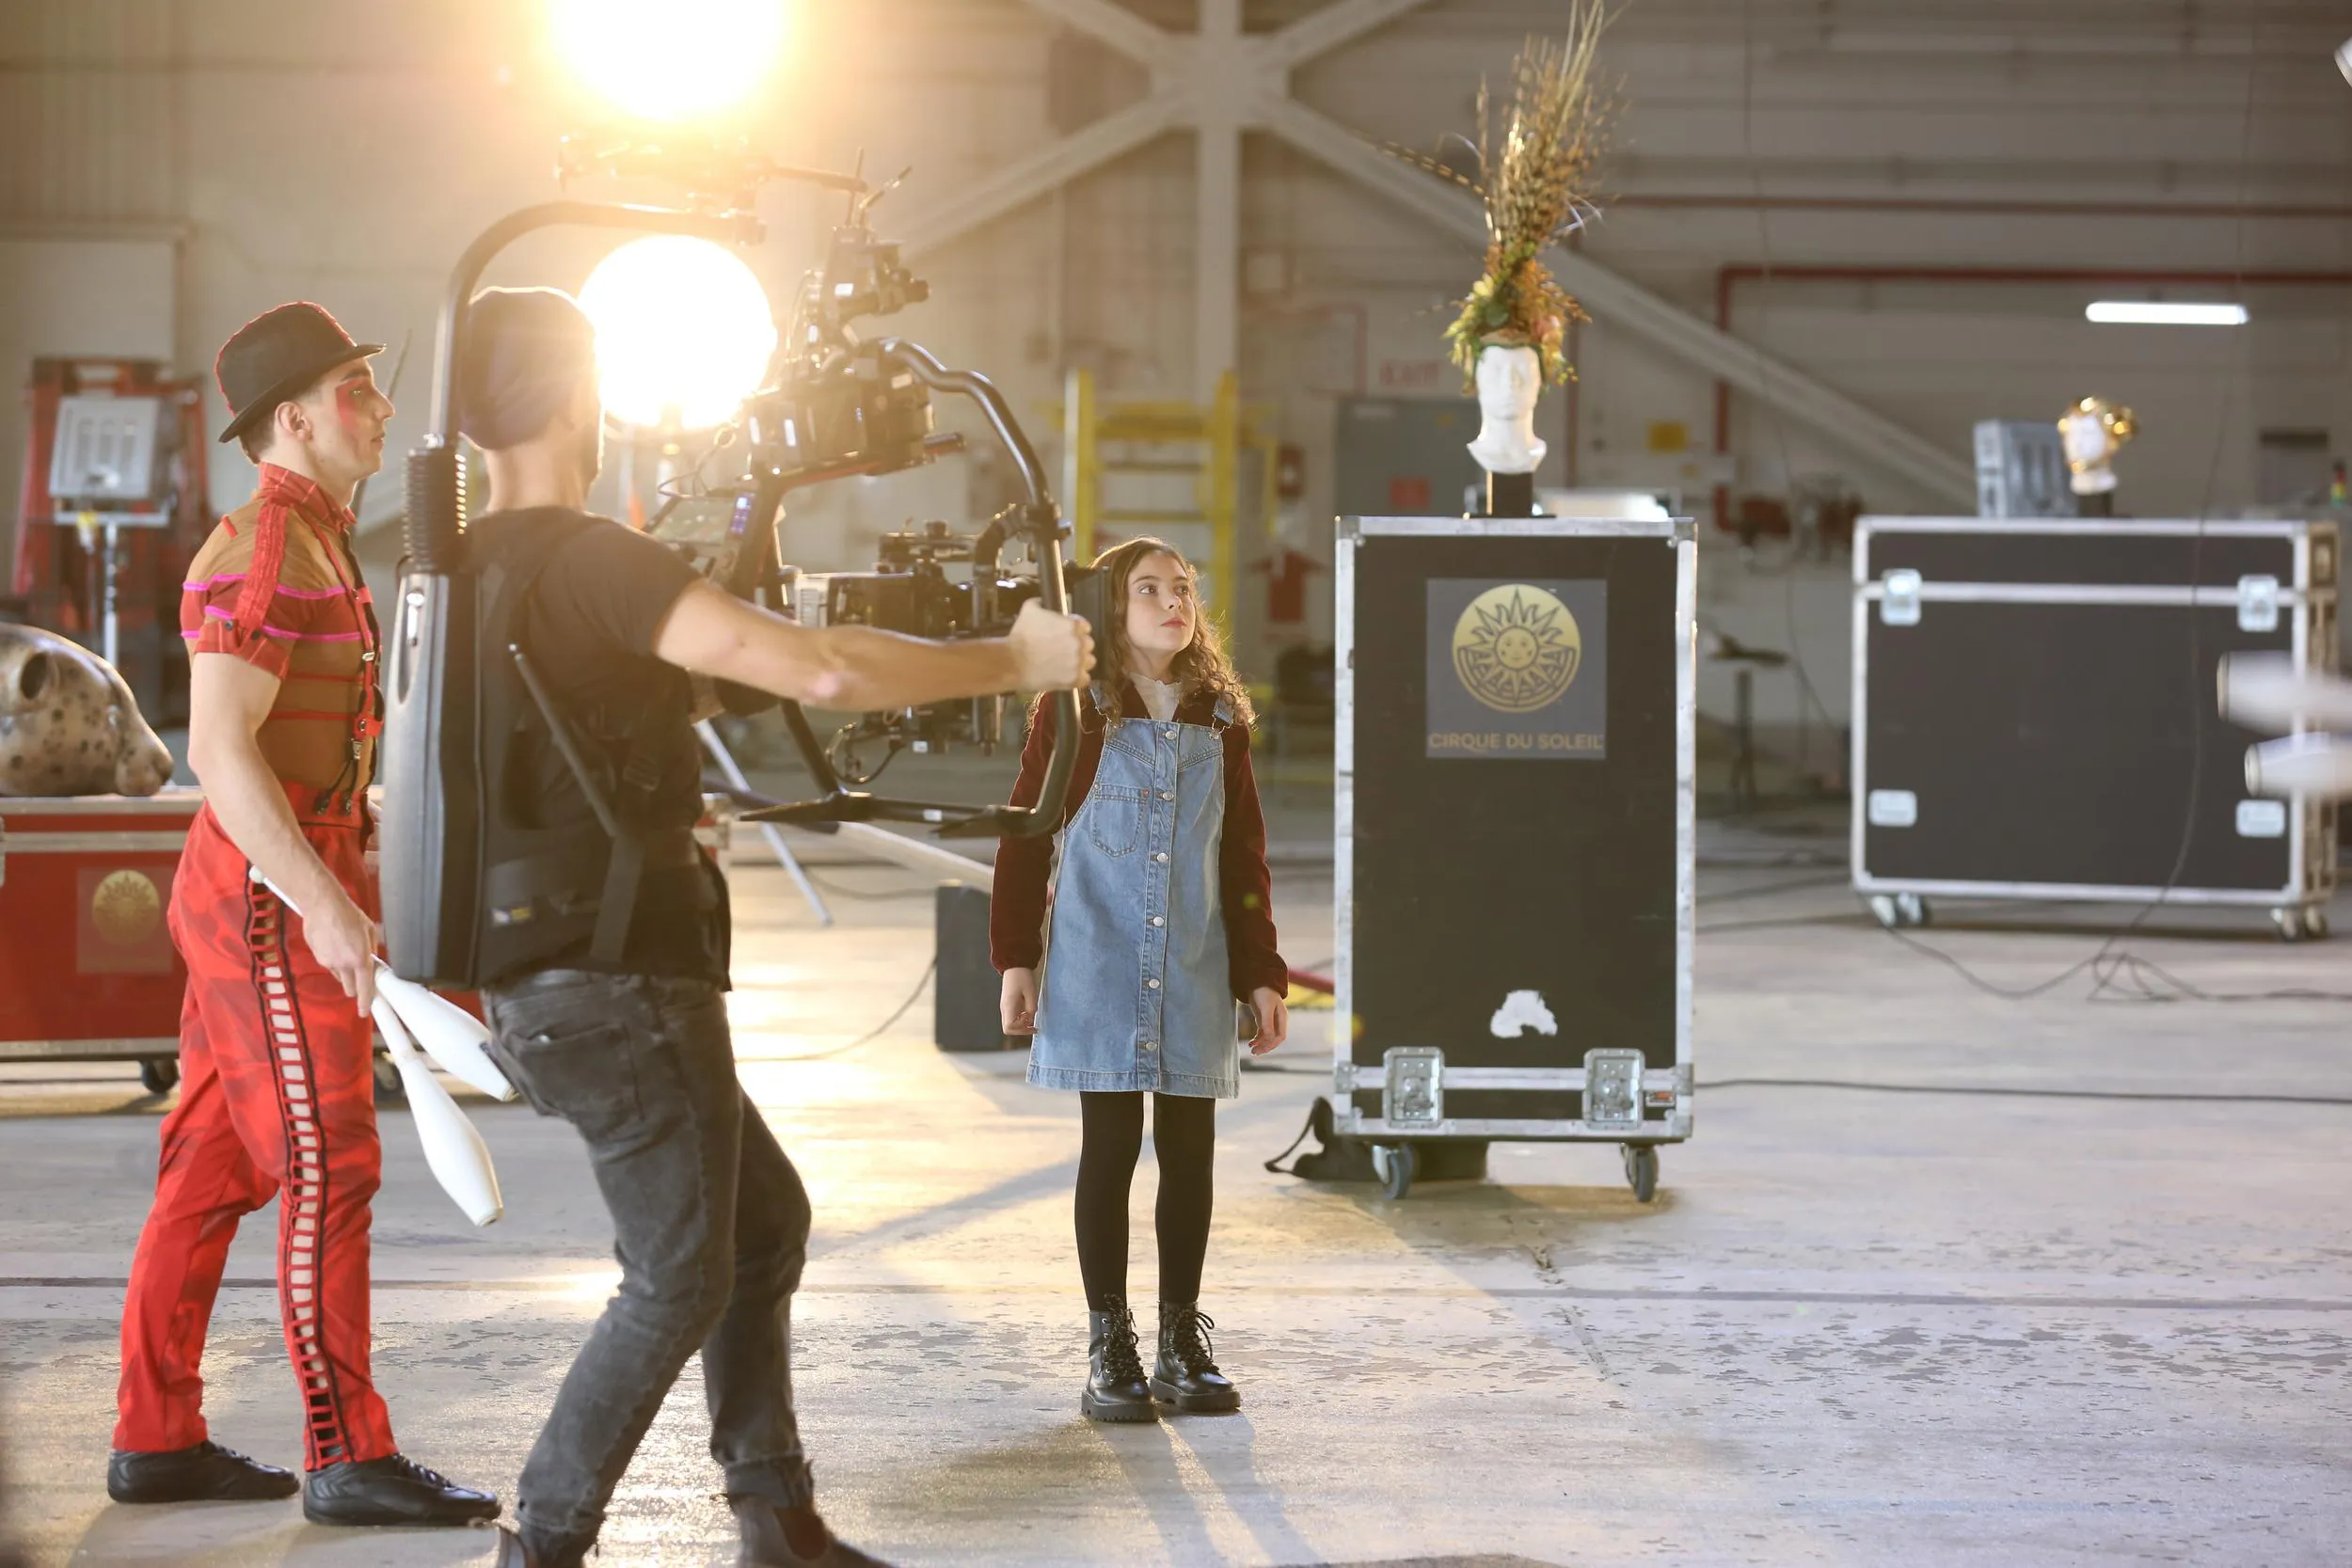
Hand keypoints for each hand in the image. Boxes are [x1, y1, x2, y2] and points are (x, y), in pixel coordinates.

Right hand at [300, 889, 380, 1016]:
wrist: (323, 905)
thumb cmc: (349, 914)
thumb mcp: (370, 930)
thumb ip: (372, 950)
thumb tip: (372, 960)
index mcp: (360, 959)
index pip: (364, 988)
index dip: (365, 1002)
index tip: (365, 1012)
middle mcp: (343, 964)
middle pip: (350, 988)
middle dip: (355, 987)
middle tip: (359, 976)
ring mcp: (328, 962)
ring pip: (338, 976)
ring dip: (344, 972)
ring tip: (345, 950)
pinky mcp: (317, 957)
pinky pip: (329, 966)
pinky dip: (333, 961)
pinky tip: (334, 945)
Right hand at [1001, 968, 1039, 1035]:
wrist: (1015, 966)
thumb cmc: (1023, 977)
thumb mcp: (1031, 992)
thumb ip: (1031, 1007)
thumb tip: (1031, 1019)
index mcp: (1008, 1005)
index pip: (1009, 1027)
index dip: (1020, 1029)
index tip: (1031, 1022)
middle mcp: (1004, 1008)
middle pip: (1008, 1029)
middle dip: (1021, 1030)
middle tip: (1033, 1026)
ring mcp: (1005, 1007)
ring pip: (1010, 1025)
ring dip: (1021, 1026)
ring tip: (1032, 1019)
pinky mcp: (1008, 1005)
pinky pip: (1012, 1018)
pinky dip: (1020, 1020)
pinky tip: (1028, 1014)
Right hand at [1007, 601, 1093, 691]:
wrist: (1012, 662)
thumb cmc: (1020, 635)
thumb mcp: (1028, 610)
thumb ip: (1039, 603)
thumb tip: (1042, 601)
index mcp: (1073, 625)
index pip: (1085, 627)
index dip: (1076, 631)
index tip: (1066, 636)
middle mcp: (1079, 643)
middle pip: (1088, 645)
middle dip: (1078, 647)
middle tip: (1064, 651)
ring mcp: (1078, 662)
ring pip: (1089, 662)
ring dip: (1080, 662)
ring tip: (1066, 665)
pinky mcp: (1074, 679)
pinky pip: (1085, 679)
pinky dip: (1078, 678)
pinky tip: (1067, 677)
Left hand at [1247, 986, 1288, 1054]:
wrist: (1257, 981)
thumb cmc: (1264, 992)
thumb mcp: (1266, 1007)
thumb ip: (1267, 1022)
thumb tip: (1269, 1038)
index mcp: (1282, 1017)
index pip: (1281, 1036)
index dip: (1273, 1044)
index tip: (1263, 1049)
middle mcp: (1278, 1020)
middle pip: (1274, 1038)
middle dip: (1266, 1046)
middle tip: (1255, 1053)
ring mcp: (1270, 1020)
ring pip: (1267, 1037)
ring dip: (1260, 1044)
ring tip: (1252, 1050)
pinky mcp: (1262, 1019)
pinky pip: (1261, 1033)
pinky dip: (1257, 1039)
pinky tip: (1251, 1043)